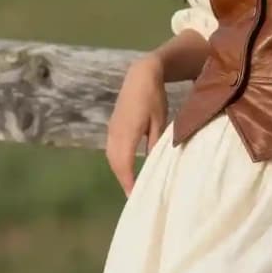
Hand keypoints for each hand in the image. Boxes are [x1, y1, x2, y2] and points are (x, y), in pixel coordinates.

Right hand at [105, 55, 167, 196]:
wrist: (140, 76)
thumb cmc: (155, 97)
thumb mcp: (160, 121)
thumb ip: (155, 143)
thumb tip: (153, 163)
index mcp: (127, 132)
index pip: (125, 163)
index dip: (129, 181)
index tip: (135, 196)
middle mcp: (115, 133)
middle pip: (116, 163)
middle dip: (123, 181)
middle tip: (134, 197)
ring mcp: (111, 130)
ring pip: (112, 158)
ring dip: (119, 173)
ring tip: (130, 187)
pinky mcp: (112, 127)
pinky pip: (112, 150)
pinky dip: (117, 163)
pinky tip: (126, 170)